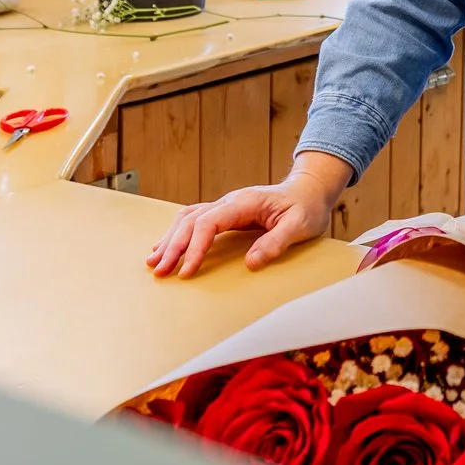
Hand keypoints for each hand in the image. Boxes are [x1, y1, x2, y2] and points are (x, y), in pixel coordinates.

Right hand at [145, 154, 349, 278]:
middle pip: (191, 221)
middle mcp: (229, 201)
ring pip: (188, 219)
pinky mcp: (226, 213)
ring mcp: (226, 206)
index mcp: (244, 202)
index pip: (209, 223)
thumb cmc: (306, 208)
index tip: (187, 271)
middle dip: (174, 246)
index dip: (195, 247)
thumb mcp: (299, 226)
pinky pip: (195, 220)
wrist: (309, 192)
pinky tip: (167, 246)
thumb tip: (251, 263)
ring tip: (154, 262)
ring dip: (170, 239)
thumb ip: (276, 242)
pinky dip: (178, 233)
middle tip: (161, 272)